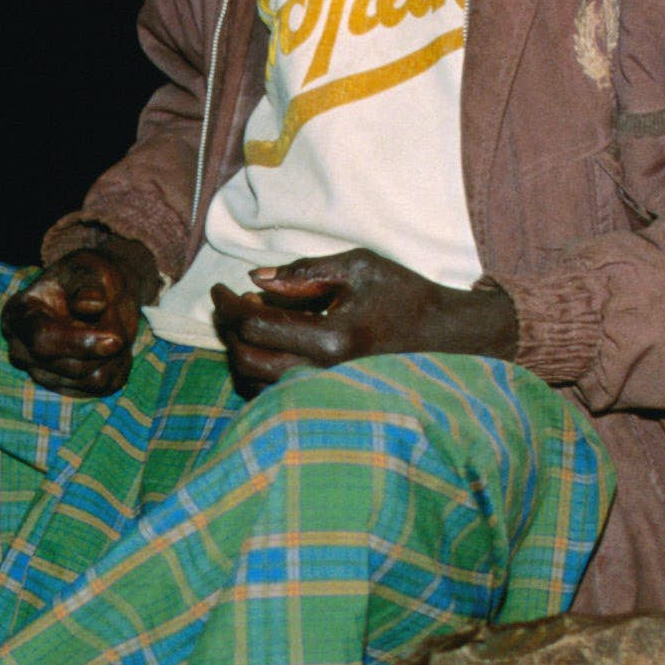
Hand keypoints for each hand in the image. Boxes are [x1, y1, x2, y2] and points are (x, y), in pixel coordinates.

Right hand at [2, 233, 163, 396]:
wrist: (99, 292)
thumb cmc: (89, 276)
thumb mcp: (91, 268)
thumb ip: (91, 284)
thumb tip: (94, 305)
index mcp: (18, 315)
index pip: (42, 339)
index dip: (79, 342)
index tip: (116, 339)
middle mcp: (23, 351)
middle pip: (71, 366)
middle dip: (107, 343)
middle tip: (117, 311)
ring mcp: (44, 374)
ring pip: (93, 380)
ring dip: (116, 354)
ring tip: (114, 326)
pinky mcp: (69, 388)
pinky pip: (106, 386)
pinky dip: (120, 364)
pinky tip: (114, 344)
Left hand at [208, 249, 519, 398]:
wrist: (444, 334)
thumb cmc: (405, 294)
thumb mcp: (359, 267)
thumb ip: (305, 270)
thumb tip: (255, 279)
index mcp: (332, 339)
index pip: (257, 325)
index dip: (228, 304)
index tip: (220, 287)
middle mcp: (323, 374)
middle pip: (247, 359)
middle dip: (227, 328)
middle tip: (224, 302)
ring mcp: (325, 391)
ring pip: (255, 384)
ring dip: (239, 350)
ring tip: (242, 319)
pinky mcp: (326, 397)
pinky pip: (274, 393)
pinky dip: (257, 369)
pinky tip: (265, 341)